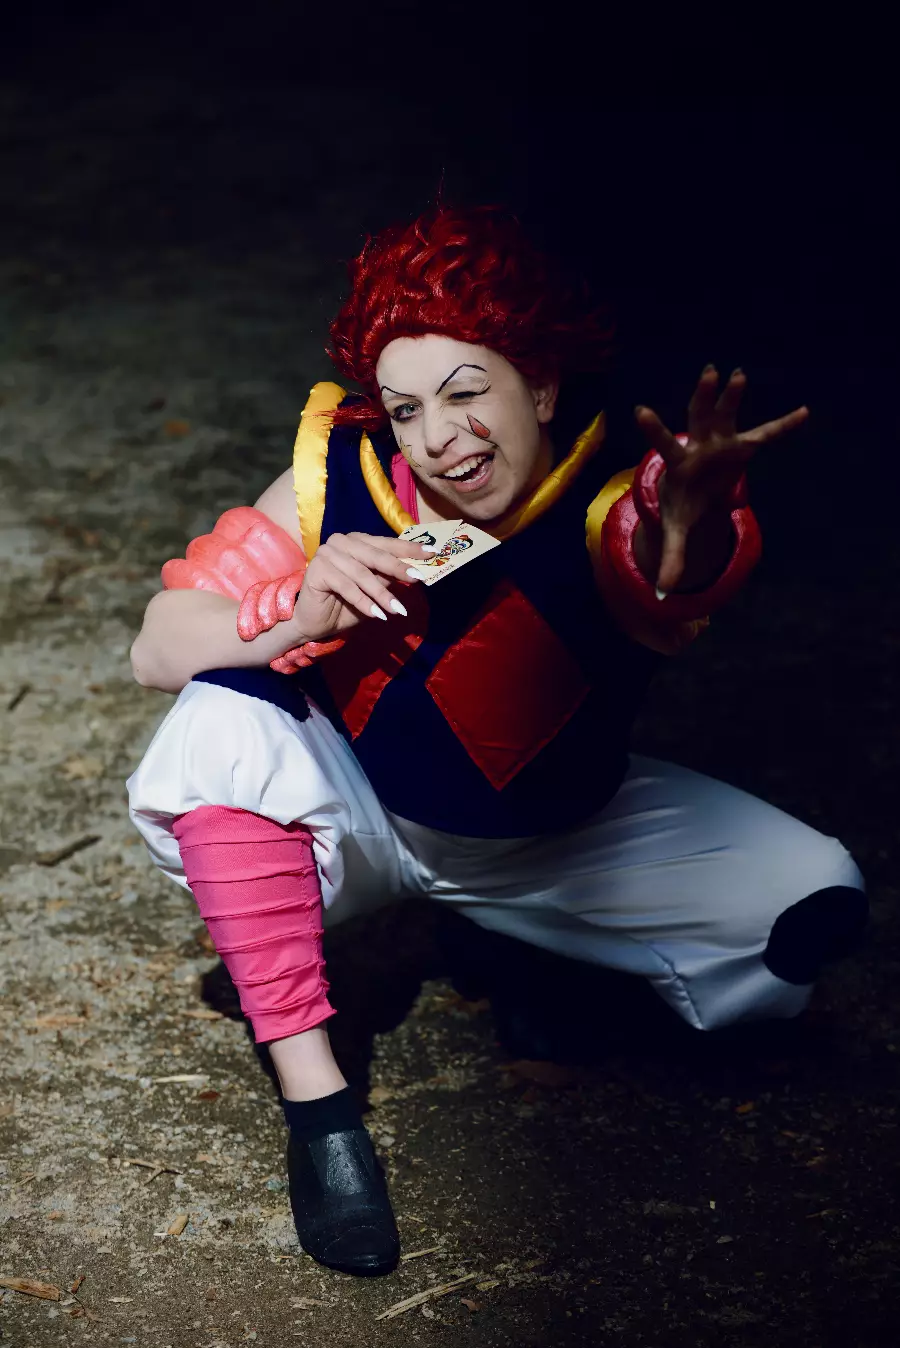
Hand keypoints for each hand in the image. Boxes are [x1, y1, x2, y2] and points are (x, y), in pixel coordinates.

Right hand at [237, 531, 429, 646]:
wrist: (314, 622)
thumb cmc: (345, 604)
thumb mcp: (374, 589)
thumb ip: (389, 577)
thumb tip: (416, 571)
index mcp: (357, 541)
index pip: (386, 543)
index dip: (409, 549)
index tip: (431, 554)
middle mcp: (341, 542)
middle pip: (375, 555)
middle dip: (399, 568)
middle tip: (418, 579)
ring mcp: (327, 553)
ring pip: (362, 574)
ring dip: (382, 594)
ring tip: (398, 610)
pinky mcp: (317, 569)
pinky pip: (346, 586)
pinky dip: (363, 602)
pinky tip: (377, 615)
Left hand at [635, 366, 807, 592]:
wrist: (693, 490)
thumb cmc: (682, 505)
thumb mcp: (676, 531)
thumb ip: (671, 557)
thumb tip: (661, 592)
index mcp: (679, 464)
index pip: (664, 444)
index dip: (653, 429)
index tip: (639, 409)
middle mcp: (698, 445)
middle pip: (699, 418)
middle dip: (703, 397)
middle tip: (708, 373)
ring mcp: (719, 441)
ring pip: (725, 414)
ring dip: (731, 396)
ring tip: (736, 374)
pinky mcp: (740, 444)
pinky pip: (765, 434)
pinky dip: (783, 426)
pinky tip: (804, 412)